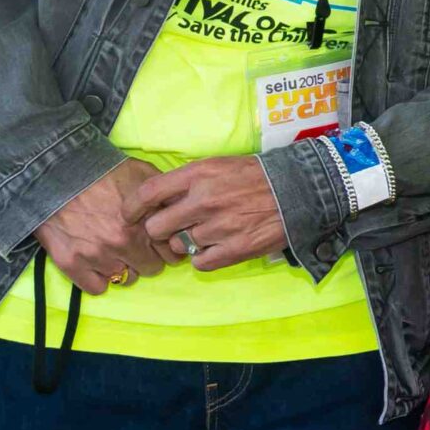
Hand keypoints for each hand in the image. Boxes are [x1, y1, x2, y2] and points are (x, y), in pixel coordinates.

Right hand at [37, 160, 167, 290]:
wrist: (55, 173)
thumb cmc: (102, 171)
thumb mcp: (144, 174)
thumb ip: (166, 195)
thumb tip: (184, 210)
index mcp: (145, 222)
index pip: (172, 253)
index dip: (168, 246)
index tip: (160, 242)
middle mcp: (124, 243)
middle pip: (152, 269)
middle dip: (148, 257)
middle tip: (137, 245)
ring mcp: (97, 255)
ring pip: (126, 279)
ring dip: (124, 267)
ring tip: (115, 250)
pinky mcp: (71, 263)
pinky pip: (97, 288)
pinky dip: (99, 278)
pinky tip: (98, 262)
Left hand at [127, 156, 287, 271]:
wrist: (299, 190)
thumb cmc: (255, 176)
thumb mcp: (218, 166)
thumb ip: (187, 182)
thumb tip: (158, 201)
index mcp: (199, 175)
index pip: (148, 193)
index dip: (132, 208)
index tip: (130, 215)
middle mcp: (204, 201)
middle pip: (156, 228)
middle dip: (161, 230)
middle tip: (173, 228)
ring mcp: (219, 227)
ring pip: (179, 247)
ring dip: (187, 244)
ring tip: (205, 234)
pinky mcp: (234, 249)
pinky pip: (200, 263)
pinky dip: (204, 258)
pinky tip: (216, 247)